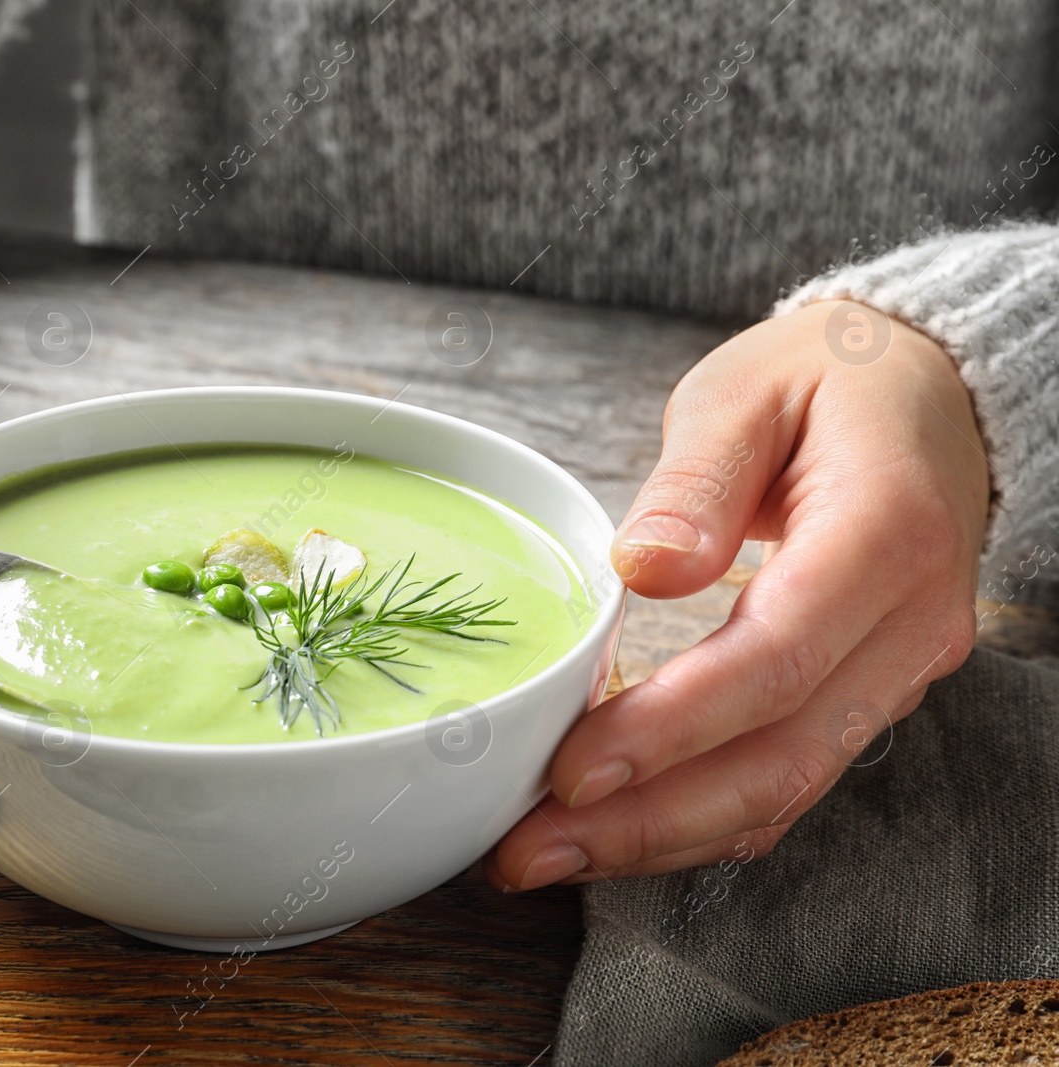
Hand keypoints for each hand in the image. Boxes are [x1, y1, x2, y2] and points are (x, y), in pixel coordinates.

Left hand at [487, 299, 989, 889]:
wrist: (925, 392)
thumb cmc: (826, 379)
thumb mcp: (748, 391)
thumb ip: (698, 478)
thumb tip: (644, 568)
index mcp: (885, 536)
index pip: (774, 660)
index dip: (670, 727)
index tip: (569, 768)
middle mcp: (908, 625)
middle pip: (780, 756)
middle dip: (647, 820)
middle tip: (526, 851)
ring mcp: (899, 670)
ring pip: (785, 786)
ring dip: (662, 836)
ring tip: (547, 856)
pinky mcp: (869, 693)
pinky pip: (790, 776)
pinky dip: (701, 815)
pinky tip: (619, 833)